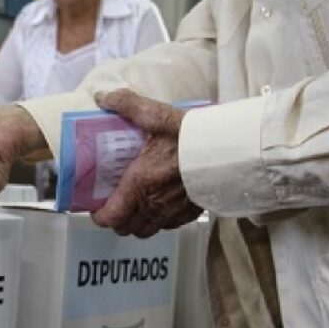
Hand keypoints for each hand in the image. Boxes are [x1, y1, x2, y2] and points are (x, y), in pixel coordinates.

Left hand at [91, 90, 201, 237]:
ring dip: (136, 223)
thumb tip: (103, 97)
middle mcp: (154, 204)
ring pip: (146, 231)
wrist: (232, 149)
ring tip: (134, 206)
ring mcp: (173, 212)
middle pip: (125, 228)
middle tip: (113, 204)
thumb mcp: (157, 115)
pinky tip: (159, 204)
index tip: (96, 207)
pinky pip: (167, 226)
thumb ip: (127, 105)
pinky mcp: (191, 213)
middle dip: (116, 220)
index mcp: (140, 184)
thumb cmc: (193, 135)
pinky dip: (158, 220)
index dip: (99, 216)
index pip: (111, 217)